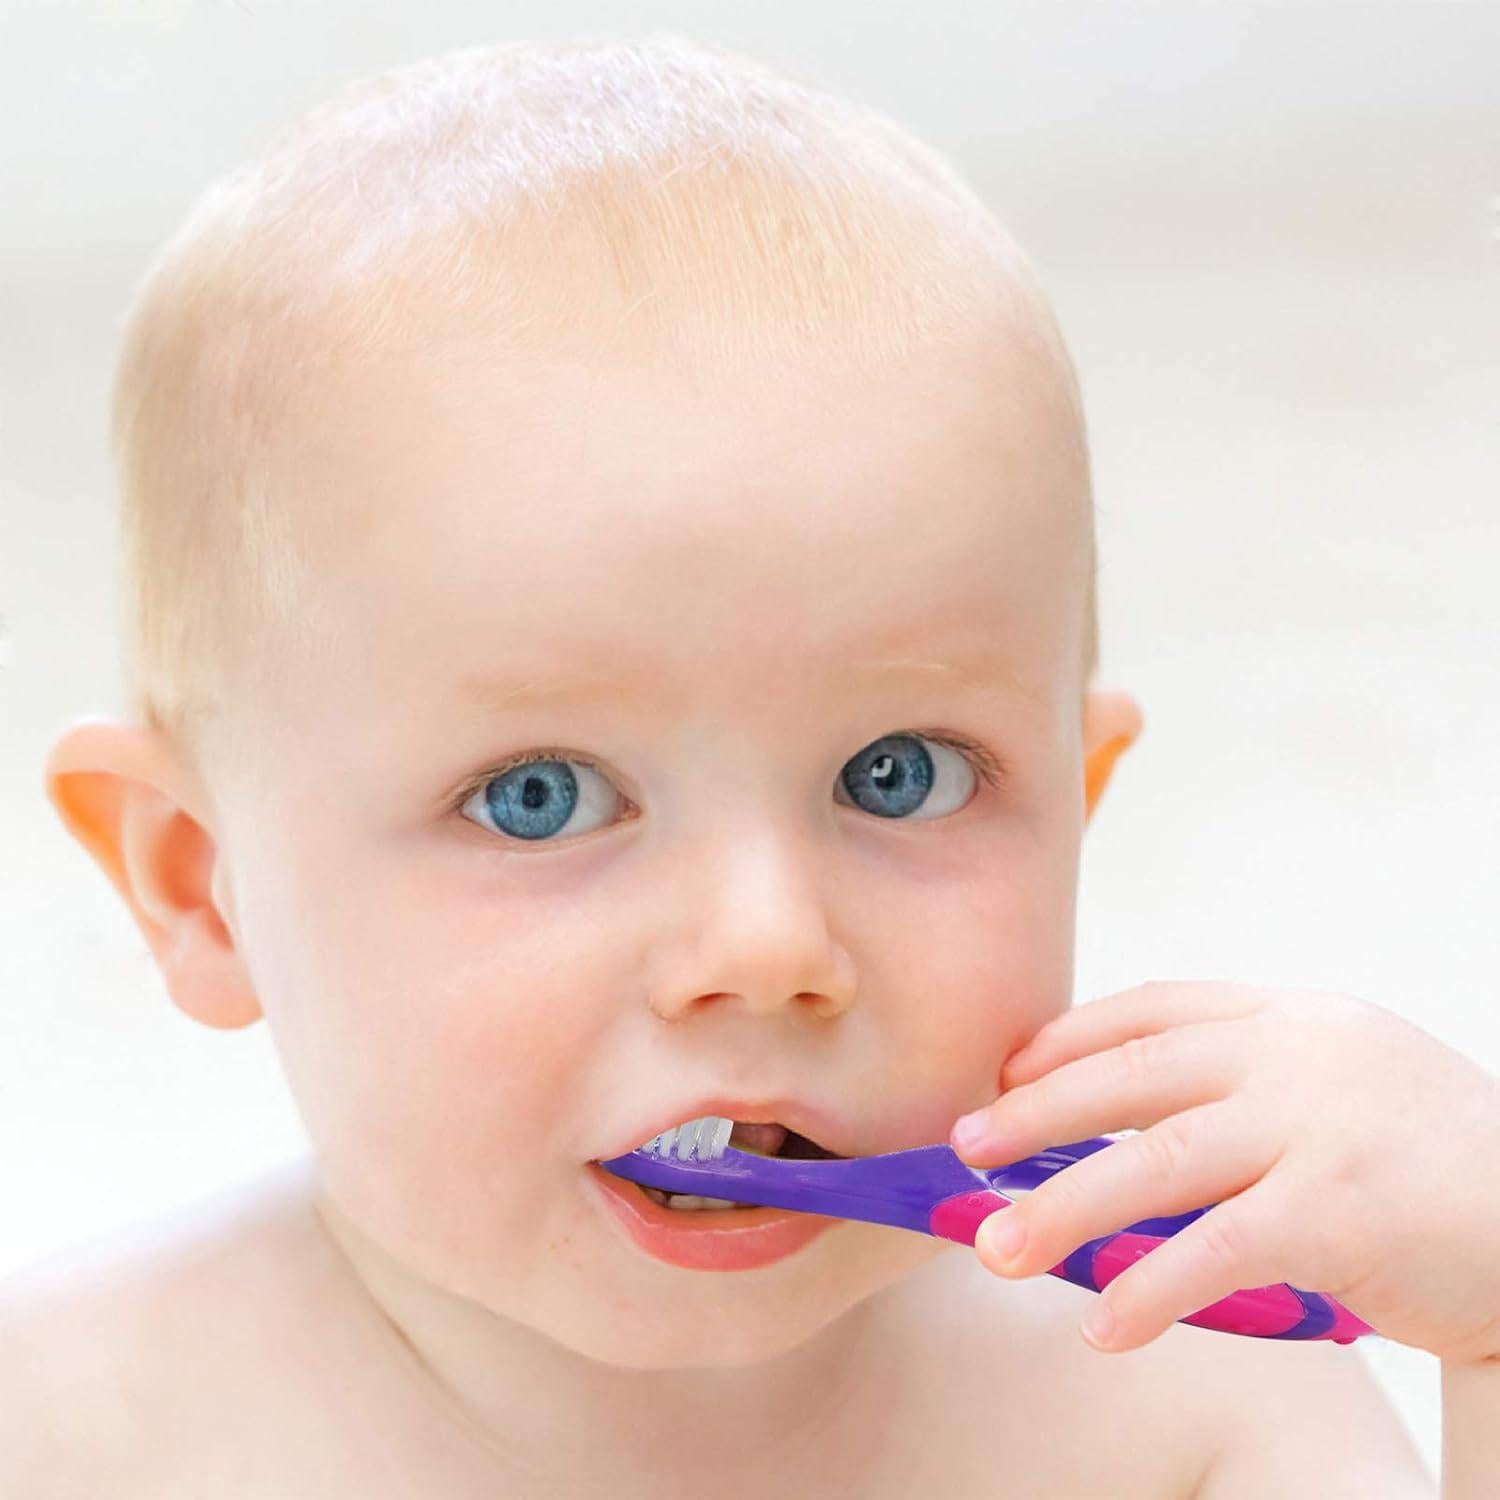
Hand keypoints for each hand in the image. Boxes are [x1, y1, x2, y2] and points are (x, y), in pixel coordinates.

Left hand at [949, 981, 1499, 1361]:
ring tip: (997, 1248)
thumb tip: (1112, 1144)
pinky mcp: (1343, 1210)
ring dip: (1064, 1207)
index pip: (1154, 1009)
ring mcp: (1318, 1127)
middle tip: (964, 1153)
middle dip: (1037, 1115)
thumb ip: (1239, 1094)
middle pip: (1134, 1077)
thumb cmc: (1430, 1162)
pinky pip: (1220, 1250)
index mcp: (1287, 1019)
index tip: (1007, 1073)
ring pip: (1158, 1162)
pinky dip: (1151, 1286)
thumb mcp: (1336, 1089)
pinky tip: (1103, 1322)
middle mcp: (1294, 1056)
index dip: (1069, 1039)